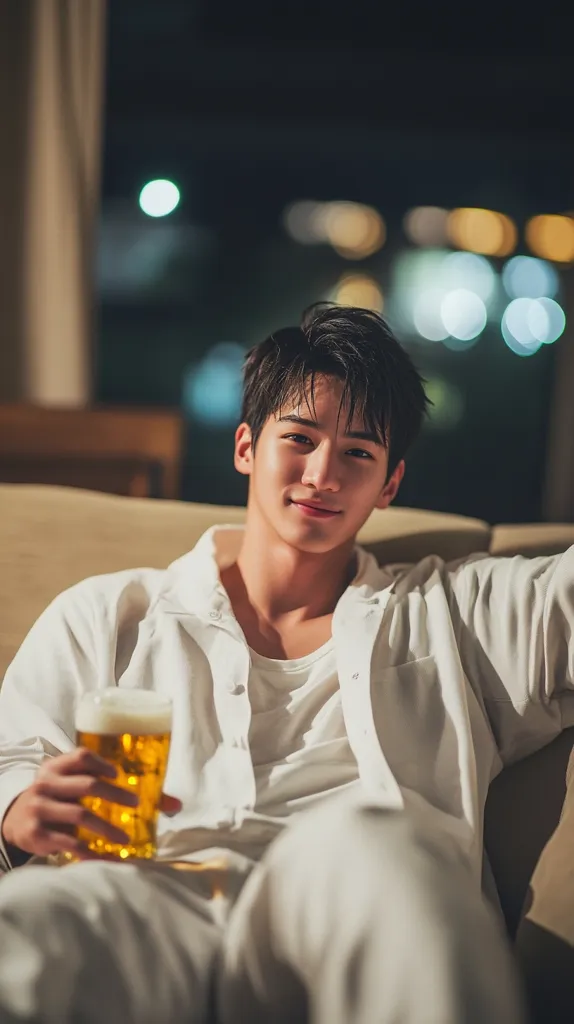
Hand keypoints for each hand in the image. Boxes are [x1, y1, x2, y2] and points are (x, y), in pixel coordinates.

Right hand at [1, 748, 179, 861]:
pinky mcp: (37, 834)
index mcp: (57, 767)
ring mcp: (40, 808)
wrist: (16, 819)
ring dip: (106, 828)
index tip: (119, 774)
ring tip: (125, 839)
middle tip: (136, 804)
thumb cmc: (59, 797)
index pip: (81, 757)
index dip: (102, 763)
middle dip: (115, 795)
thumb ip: (114, 788)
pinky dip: (89, 852)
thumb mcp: (74, 786)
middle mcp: (46, 784)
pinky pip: (68, 843)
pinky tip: (106, 858)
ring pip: (80, 815)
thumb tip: (175, 805)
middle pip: (86, 785)